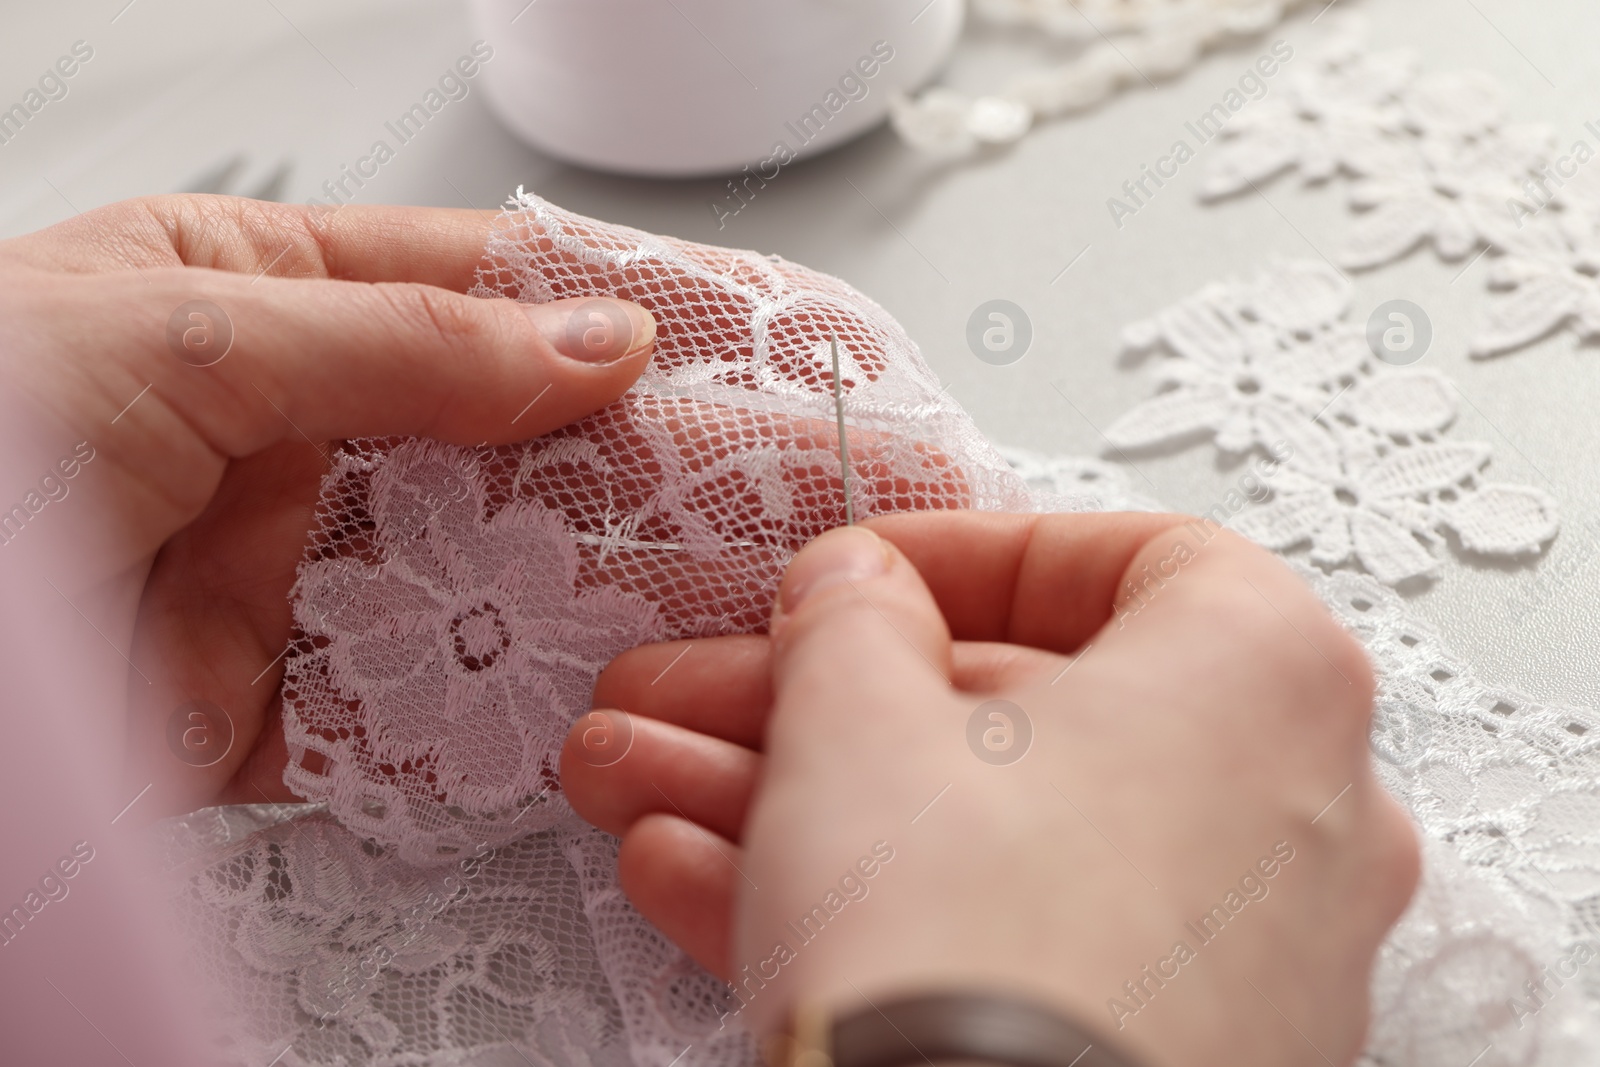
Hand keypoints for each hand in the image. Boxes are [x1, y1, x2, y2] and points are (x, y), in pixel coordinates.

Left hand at [0, 195, 655, 817]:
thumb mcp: (188, 338)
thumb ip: (405, 346)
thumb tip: (592, 342)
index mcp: (249, 298)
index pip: (461, 282)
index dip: (589, 302)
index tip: (703, 329)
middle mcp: (276, 432)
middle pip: (482, 440)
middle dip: (596, 462)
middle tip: (715, 480)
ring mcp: (276, 567)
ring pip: (460, 575)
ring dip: (551, 589)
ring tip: (668, 591)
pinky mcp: (262, 698)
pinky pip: (400, 708)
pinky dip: (472, 714)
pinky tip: (550, 701)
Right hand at [563, 512, 1419, 1066]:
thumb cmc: (966, 957)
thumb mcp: (856, 722)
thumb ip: (850, 620)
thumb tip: (853, 591)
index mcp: (1255, 675)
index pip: (1112, 558)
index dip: (949, 559)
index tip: (840, 579)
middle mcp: (1280, 813)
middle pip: (1010, 713)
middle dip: (811, 702)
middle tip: (691, 699)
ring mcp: (1231, 953)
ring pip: (984, 833)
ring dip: (800, 801)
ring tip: (651, 790)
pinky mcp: (1161, 1052)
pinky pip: (1003, 939)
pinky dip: (867, 903)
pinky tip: (704, 884)